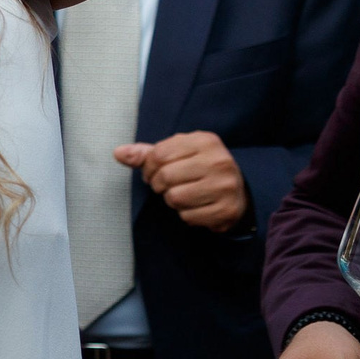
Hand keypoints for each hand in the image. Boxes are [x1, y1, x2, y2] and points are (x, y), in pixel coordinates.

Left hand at [115, 132, 250, 232]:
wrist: (241, 190)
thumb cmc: (201, 168)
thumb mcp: (179, 153)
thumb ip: (147, 153)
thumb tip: (118, 153)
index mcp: (205, 141)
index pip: (159, 154)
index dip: (148, 167)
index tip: (153, 173)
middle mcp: (219, 161)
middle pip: (165, 177)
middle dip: (159, 185)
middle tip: (168, 186)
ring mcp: (225, 187)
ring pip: (174, 198)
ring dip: (172, 200)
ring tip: (184, 195)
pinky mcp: (226, 210)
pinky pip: (187, 216)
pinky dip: (186, 214)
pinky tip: (197, 206)